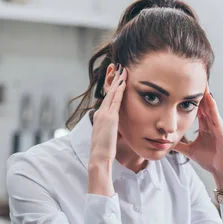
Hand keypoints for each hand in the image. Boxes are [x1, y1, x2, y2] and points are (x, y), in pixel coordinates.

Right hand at [88, 64, 126, 194]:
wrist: (99, 157)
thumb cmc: (104, 151)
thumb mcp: (108, 137)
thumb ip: (111, 130)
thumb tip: (114, 129)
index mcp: (100, 117)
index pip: (108, 98)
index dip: (112, 87)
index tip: (116, 77)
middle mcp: (101, 113)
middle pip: (109, 92)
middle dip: (113, 79)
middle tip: (117, 66)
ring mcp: (104, 114)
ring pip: (112, 93)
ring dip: (117, 80)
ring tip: (122, 69)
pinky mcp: (110, 117)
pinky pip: (116, 100)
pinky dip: (120, 89)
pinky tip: (124, 81)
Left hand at [173, 86, 222, 192]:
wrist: (220, 170)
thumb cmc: (209, 160)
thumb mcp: (189, 150)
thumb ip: (180, 145)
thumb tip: (167, 142)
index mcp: (206, 126)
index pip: (198, 108)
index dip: (191, 97)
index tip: (184, 86)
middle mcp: (213, 123)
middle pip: (205, 104)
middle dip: (199, 91)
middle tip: (193, 76)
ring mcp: (218, 126)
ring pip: (211, 107)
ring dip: (206, 95)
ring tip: (201, 82)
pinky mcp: (222, 131)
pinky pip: (216, 116)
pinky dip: (212, 107)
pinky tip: (209, 98)